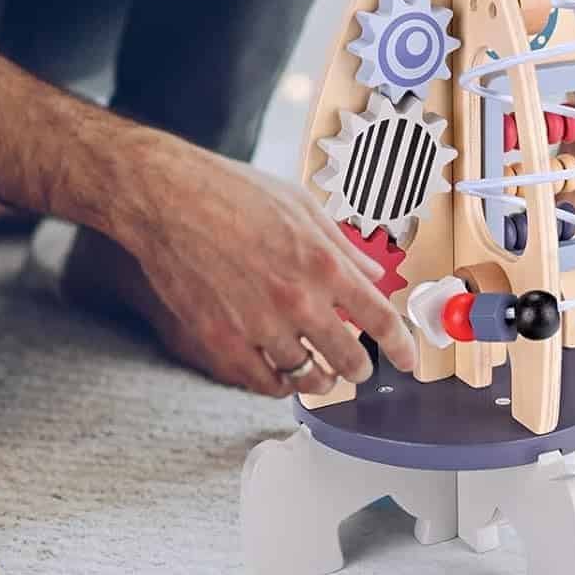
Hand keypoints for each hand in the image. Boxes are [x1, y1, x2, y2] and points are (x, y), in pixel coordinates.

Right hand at [117, 146, 418, 397]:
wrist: (166, 196)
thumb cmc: (228, 190)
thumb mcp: (298, 204)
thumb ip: (340, 243)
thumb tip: (371, 272)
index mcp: (321, 262)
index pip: (379, 319)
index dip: (401, 345)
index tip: (408, 357)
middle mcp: (296, 299)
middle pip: (349, 359)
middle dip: (360, 367)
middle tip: (358, 366)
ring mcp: (258, 324)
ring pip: (307, 377)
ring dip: (319, 378)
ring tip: (318, 373)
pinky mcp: (222, 340)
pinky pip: (264, 382)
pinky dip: (279, 384)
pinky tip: (280, 373)